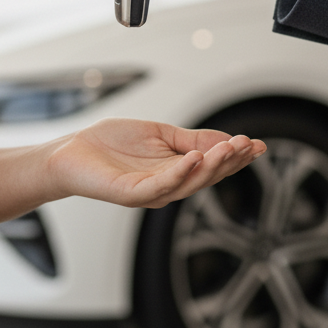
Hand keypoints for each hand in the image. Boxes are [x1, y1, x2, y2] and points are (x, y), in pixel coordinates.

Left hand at [46, 118, 266, 208]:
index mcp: (175, 171)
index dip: (235, 157)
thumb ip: (190, 138)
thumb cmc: (110, 144)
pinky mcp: (130, 193)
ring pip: (188, 183)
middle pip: (206, 177)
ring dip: (211, 166)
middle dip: (230, 161)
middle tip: (247, 145)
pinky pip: (159, 185)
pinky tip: (193, 158)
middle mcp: (166, 186)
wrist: (70, 153)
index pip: (211, 165)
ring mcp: (149, 192)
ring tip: (229, 149)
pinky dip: (179, 173)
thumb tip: (225, 140)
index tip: (257, 145)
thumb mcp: (159, 134)